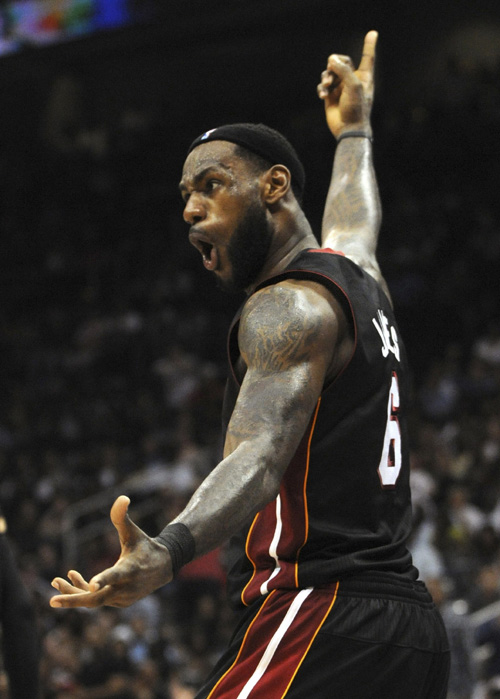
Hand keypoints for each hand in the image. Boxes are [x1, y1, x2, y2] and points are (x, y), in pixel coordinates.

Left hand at [50, 495, 172, 608]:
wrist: (163, 567)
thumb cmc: (145, 546)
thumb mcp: (133, 531)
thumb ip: (122, 517)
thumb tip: (122, 497)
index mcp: (130, 569)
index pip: (115, 575)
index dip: (103, 579)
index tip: (92, 584)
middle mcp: (126, 587)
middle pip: (97, 599)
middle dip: (73, 600)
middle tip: (52, 601)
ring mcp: (122, 598)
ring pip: (93, 600)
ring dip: (73, 593)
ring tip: (55, 581)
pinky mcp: (119, 603)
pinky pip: (98, 599)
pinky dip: (84, 591)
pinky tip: (73, 578)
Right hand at [317, 30, 377, 138]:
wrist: (348, 129)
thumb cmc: (356, 108)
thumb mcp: (353, 85)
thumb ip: (343, 69)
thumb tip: (331, 59)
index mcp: (364, 77)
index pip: (367, 57)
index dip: (369, 45)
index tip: (373, 33)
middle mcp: (352, 81)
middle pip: (342, 62)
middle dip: (335, 63)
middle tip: (331, 66)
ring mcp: (341, 89)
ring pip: (330, 73)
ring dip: (326, 77)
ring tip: (327, 85)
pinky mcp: (331, 97)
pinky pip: (323, 86)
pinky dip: (322, 88)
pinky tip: (323, 95)